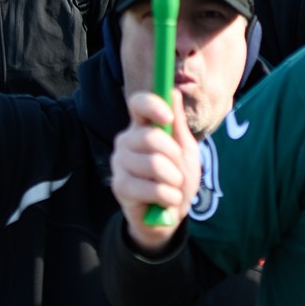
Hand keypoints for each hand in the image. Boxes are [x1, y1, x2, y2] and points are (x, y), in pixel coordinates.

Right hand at [111, 91, 201, 254]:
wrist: (169, 214)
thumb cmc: (176, 178)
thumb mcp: (185, 150)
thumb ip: (178, 124)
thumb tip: (174, 91)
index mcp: (142, 127)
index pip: (137, 104)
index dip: (152, 106)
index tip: (168, 118)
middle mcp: (125, 141)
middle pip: (151, 137)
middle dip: (174, 157)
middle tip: (176, 171)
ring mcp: (119, 163)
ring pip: (154, 164)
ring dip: (174, 180)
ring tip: (171, 187)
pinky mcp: (119, 186)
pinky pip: (152, 188)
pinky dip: (169, 196)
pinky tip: (166, 200)